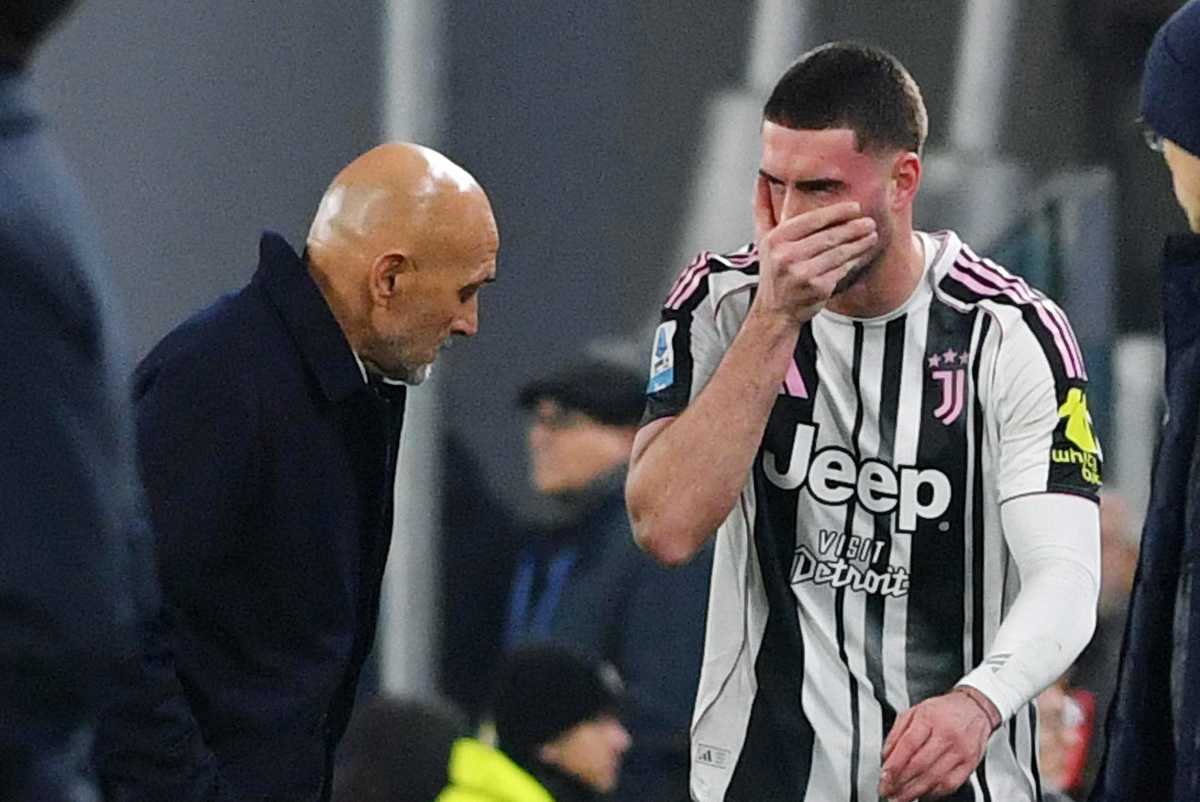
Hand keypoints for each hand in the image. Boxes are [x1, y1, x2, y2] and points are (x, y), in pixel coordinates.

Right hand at [751, 175, 877, 325]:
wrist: (775, 311)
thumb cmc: (773, 272)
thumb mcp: (763, 239)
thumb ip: (763, 208)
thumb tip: (761, 176)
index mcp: (776, 240)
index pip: (812, 220)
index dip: (837, 212)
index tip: (855, 207)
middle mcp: (787, 256)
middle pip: (829, 236)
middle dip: (853, 228)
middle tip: (869, 222)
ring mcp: (802, 274)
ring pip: (839, 253)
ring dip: (859, 243)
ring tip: (871, 235)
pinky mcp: (817, 288)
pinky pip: (842, 269)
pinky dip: (853, 261)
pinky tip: (861, 254)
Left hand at [878, 688, 997, 800]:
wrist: (974, 708)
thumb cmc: (942, 710)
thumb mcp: (914, 711)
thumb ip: (897, 733)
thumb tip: (885, 756)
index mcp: (929, 718)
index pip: (909, 744)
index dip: (894, 764)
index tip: (884, 777)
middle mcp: (946, 735)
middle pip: (920, 764)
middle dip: (900, 782)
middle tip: (887, 791)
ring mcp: (960, 751)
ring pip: (934, 777)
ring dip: (914, 792)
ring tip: (900, 798)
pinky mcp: (970, 764)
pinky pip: (950, 784)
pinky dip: (933, 792)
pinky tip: (921, 794)